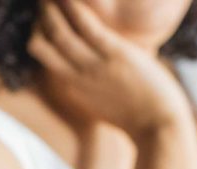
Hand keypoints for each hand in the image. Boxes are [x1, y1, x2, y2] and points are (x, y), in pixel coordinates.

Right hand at [27, 0, 192, 137]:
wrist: (158, 128)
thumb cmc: (139, 118)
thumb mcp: (106, 104)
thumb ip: (95, 86)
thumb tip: (97, 70)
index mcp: (72, 89)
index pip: (45, 58)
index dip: (39, 35)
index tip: (44, 19)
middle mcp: (75, 78)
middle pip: (42, 45)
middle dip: (39, 19)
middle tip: (42, 1)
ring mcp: (93, 66)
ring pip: (59, 33)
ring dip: (51, 9)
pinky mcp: (114, 55)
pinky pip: (87, 27)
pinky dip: (74, 7)